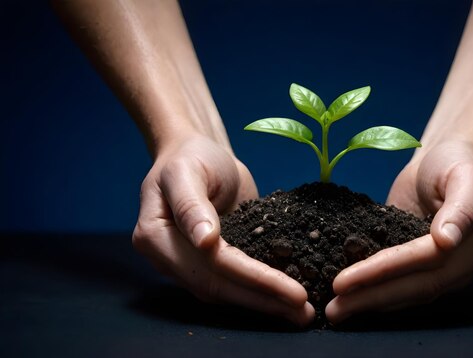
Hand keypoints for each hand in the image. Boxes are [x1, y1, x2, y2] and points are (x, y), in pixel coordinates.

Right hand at [132, 135, 314, 325]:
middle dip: (263, 300)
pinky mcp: (212, 263)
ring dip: (265, 304)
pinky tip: (288, 300)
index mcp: (155, 237)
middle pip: (219, 287)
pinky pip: (236, 283)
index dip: (253, 279)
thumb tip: (205, 241)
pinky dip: (262, 292)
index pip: (210, 265)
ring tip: (302, 313)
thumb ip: (192, 204)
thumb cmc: (191, 156)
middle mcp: (169, 259)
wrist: (198, 153)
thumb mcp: (187, 171)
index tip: (292, 290)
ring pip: (227, 292)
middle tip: (304, 313)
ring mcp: (189, 264)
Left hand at [325, 141, 472, 322]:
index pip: (426, 263)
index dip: (384, 272)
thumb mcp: (466, 176)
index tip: (345, 280)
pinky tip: (349, 298)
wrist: (445, 156)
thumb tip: (446, 241)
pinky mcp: (419, 266)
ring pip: (405, 293)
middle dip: (371, 298)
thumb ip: (461, 209)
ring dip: (369, 302)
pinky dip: (373, 291)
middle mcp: (461, 266)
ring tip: (335, 311)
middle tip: (332, 310)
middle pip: (415, 287)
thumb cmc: (457, 162)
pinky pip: (397, 283)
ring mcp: (441, 270)